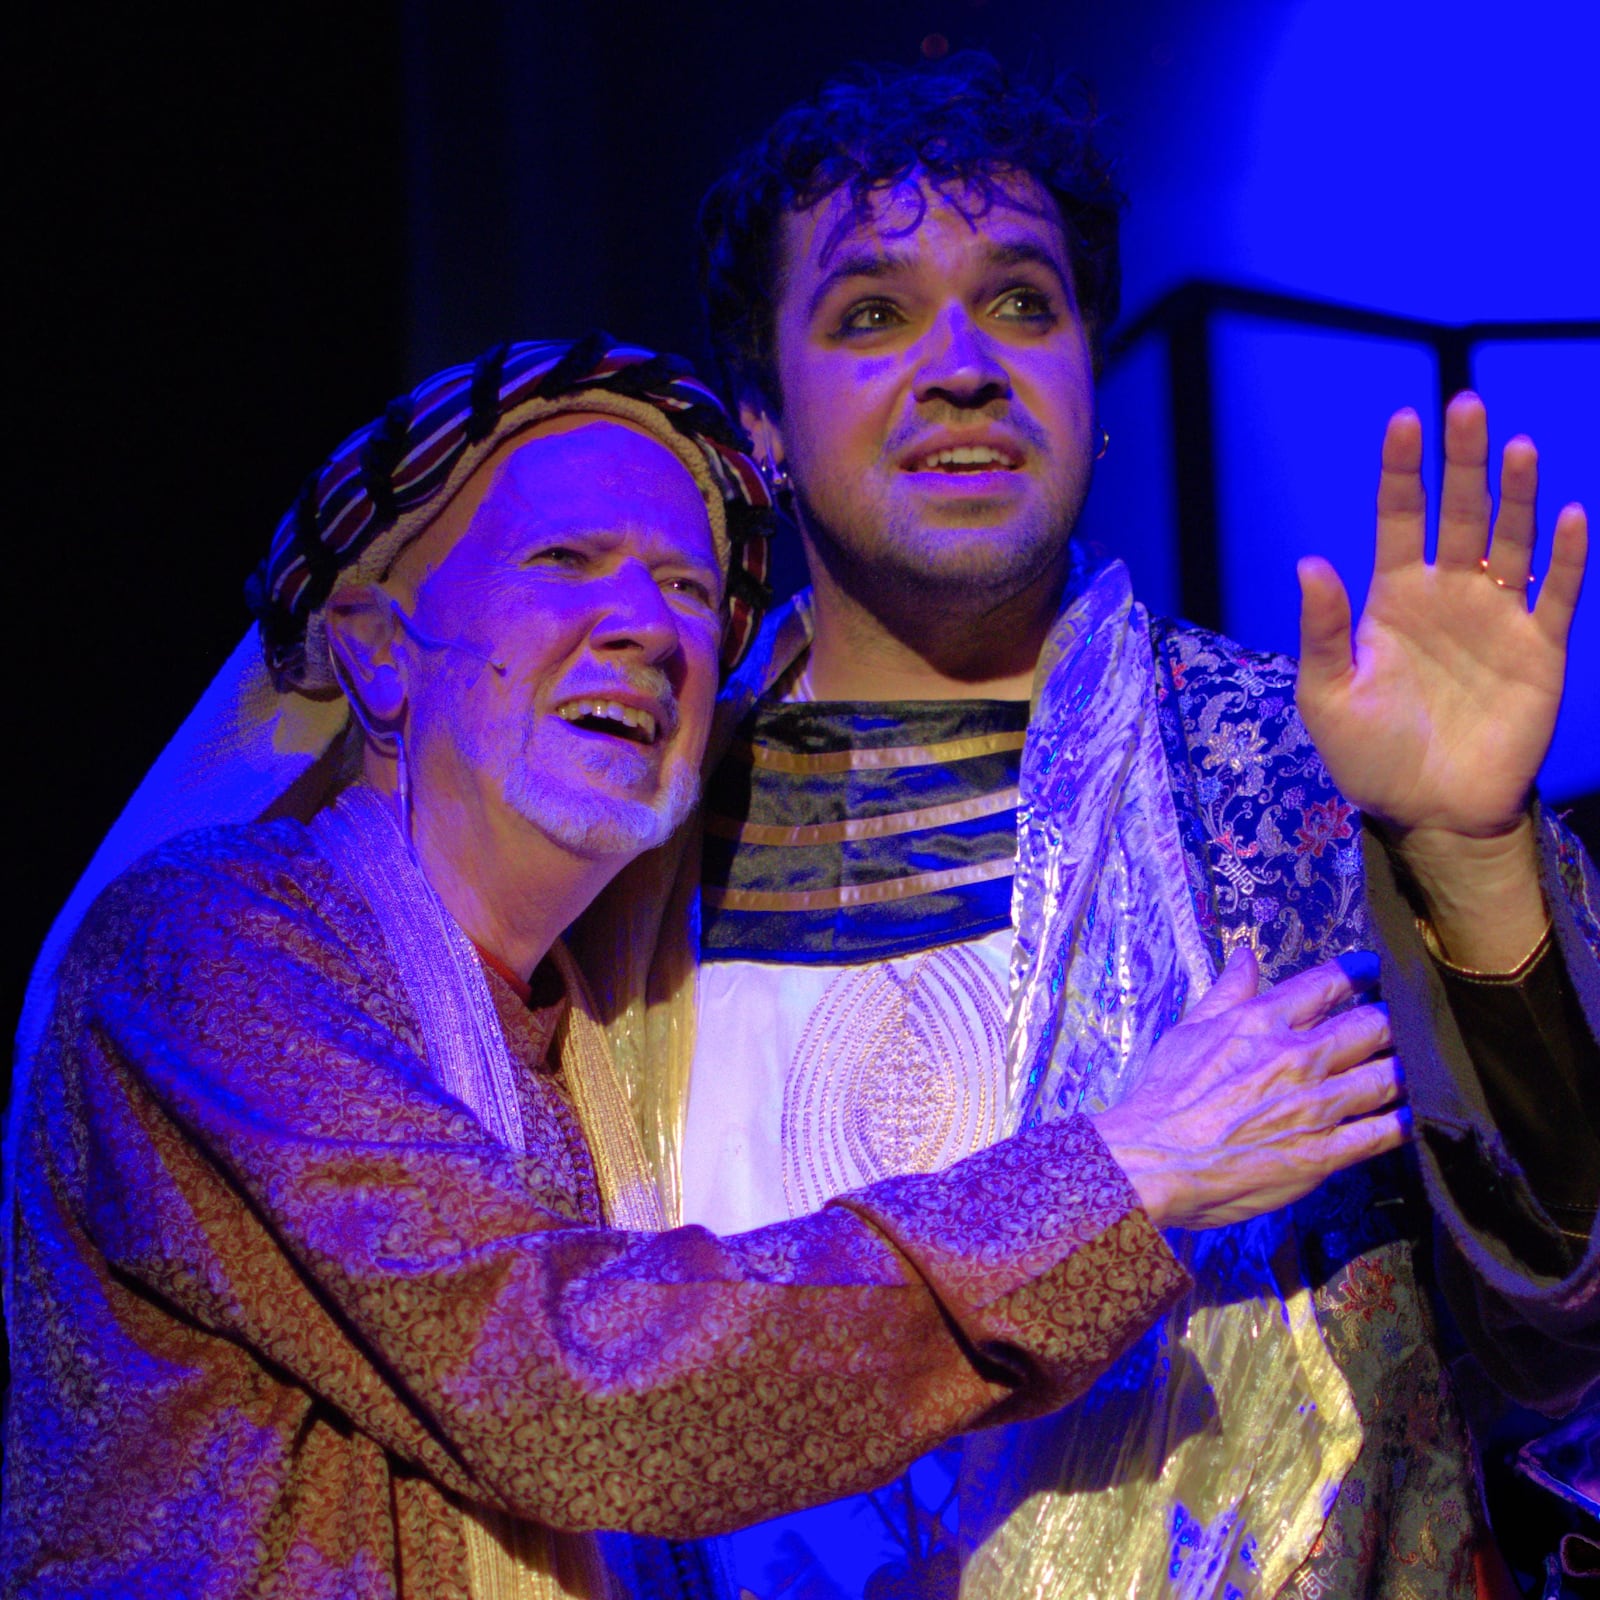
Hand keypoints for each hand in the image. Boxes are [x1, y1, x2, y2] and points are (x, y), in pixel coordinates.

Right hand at [1089, 948, 1405, 1230]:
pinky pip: (1383, 1133)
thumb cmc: (1164, 1097)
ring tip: (1426, 1066)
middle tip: (1412, 1021)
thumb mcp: (1188, 1031)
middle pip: (1374, 1025)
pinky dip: (1408, 1122)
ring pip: (1389, 1076)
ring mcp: (1316, 1106)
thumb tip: (1246, 955)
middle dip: (1399, 1020)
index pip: (1328, 984)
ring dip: (1412, 1069)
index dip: (1361, 972)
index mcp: (1263, 1021)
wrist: (1152, 1160)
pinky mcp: (1324, 1153)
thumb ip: (1226, 993)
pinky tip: (1422, 1115)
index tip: (1378, 970)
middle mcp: (1298, 1056)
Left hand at [1295, 393, 1586, 964]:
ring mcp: (1498, 617)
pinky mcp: (1540, 649)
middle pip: (1459, 513)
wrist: (1429, 811)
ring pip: (1510, 540)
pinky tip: (1568, 517)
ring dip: (1515, 495)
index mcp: (1393, 598)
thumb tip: (1309, 561)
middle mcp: (1448, 594)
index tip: (1404, 421)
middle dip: (1463, 461)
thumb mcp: (1327, 695)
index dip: (1402, 471)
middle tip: (1466, 406)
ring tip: (1517, 448)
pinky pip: (1558, 594)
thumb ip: (1323, 630)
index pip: (1398, 519)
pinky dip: (1566, 557)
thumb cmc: (1369, 755)